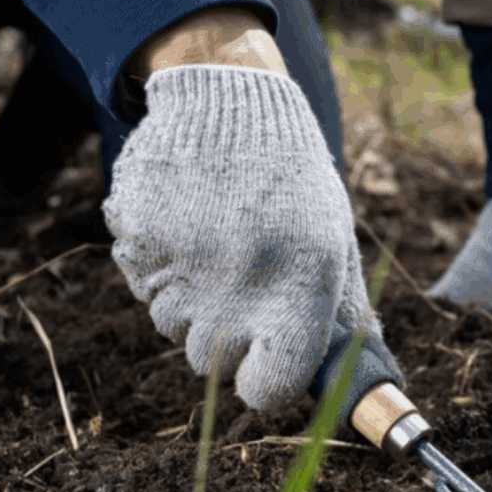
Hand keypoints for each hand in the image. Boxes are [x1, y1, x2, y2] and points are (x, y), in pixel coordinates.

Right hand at [103, 62, 383, 410]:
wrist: (229, 100)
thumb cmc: (292, 181)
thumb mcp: (331, 239)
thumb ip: (335, 316)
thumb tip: (353, 390)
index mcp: (301, 283)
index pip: (269, 389)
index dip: (266, 386)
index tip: (266, 370)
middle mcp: (239, 280)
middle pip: (210, 363)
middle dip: (225, 336)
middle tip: (240, 282)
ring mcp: (181, 260)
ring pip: (169, 326)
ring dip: (188, 301)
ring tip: (214, 243)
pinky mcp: (137, 236)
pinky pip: (139, 282)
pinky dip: (156, 265)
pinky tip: (183, 223)